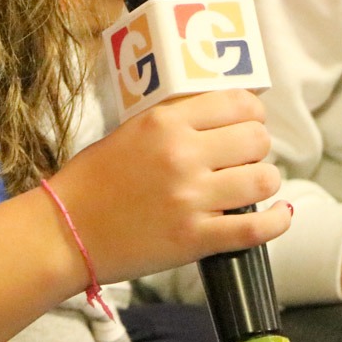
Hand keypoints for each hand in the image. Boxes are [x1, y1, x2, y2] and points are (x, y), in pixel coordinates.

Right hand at [47, 89, 288, 283]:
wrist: (65, 231)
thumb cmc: (92, 180)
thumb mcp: (130, 132)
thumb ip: (174, 122)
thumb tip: (221, 116)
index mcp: (163, 122)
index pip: (237, 103)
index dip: (251, 113)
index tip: (246, 123)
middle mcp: (182, 155)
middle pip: (257, 140)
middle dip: (256, 148)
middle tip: (243, 157)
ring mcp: (192, 199)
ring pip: (264, 180)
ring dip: (262, 182)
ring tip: (249, 186)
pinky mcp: (196, 238)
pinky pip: (257, 229)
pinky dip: (276, 221)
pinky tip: (277, 215)